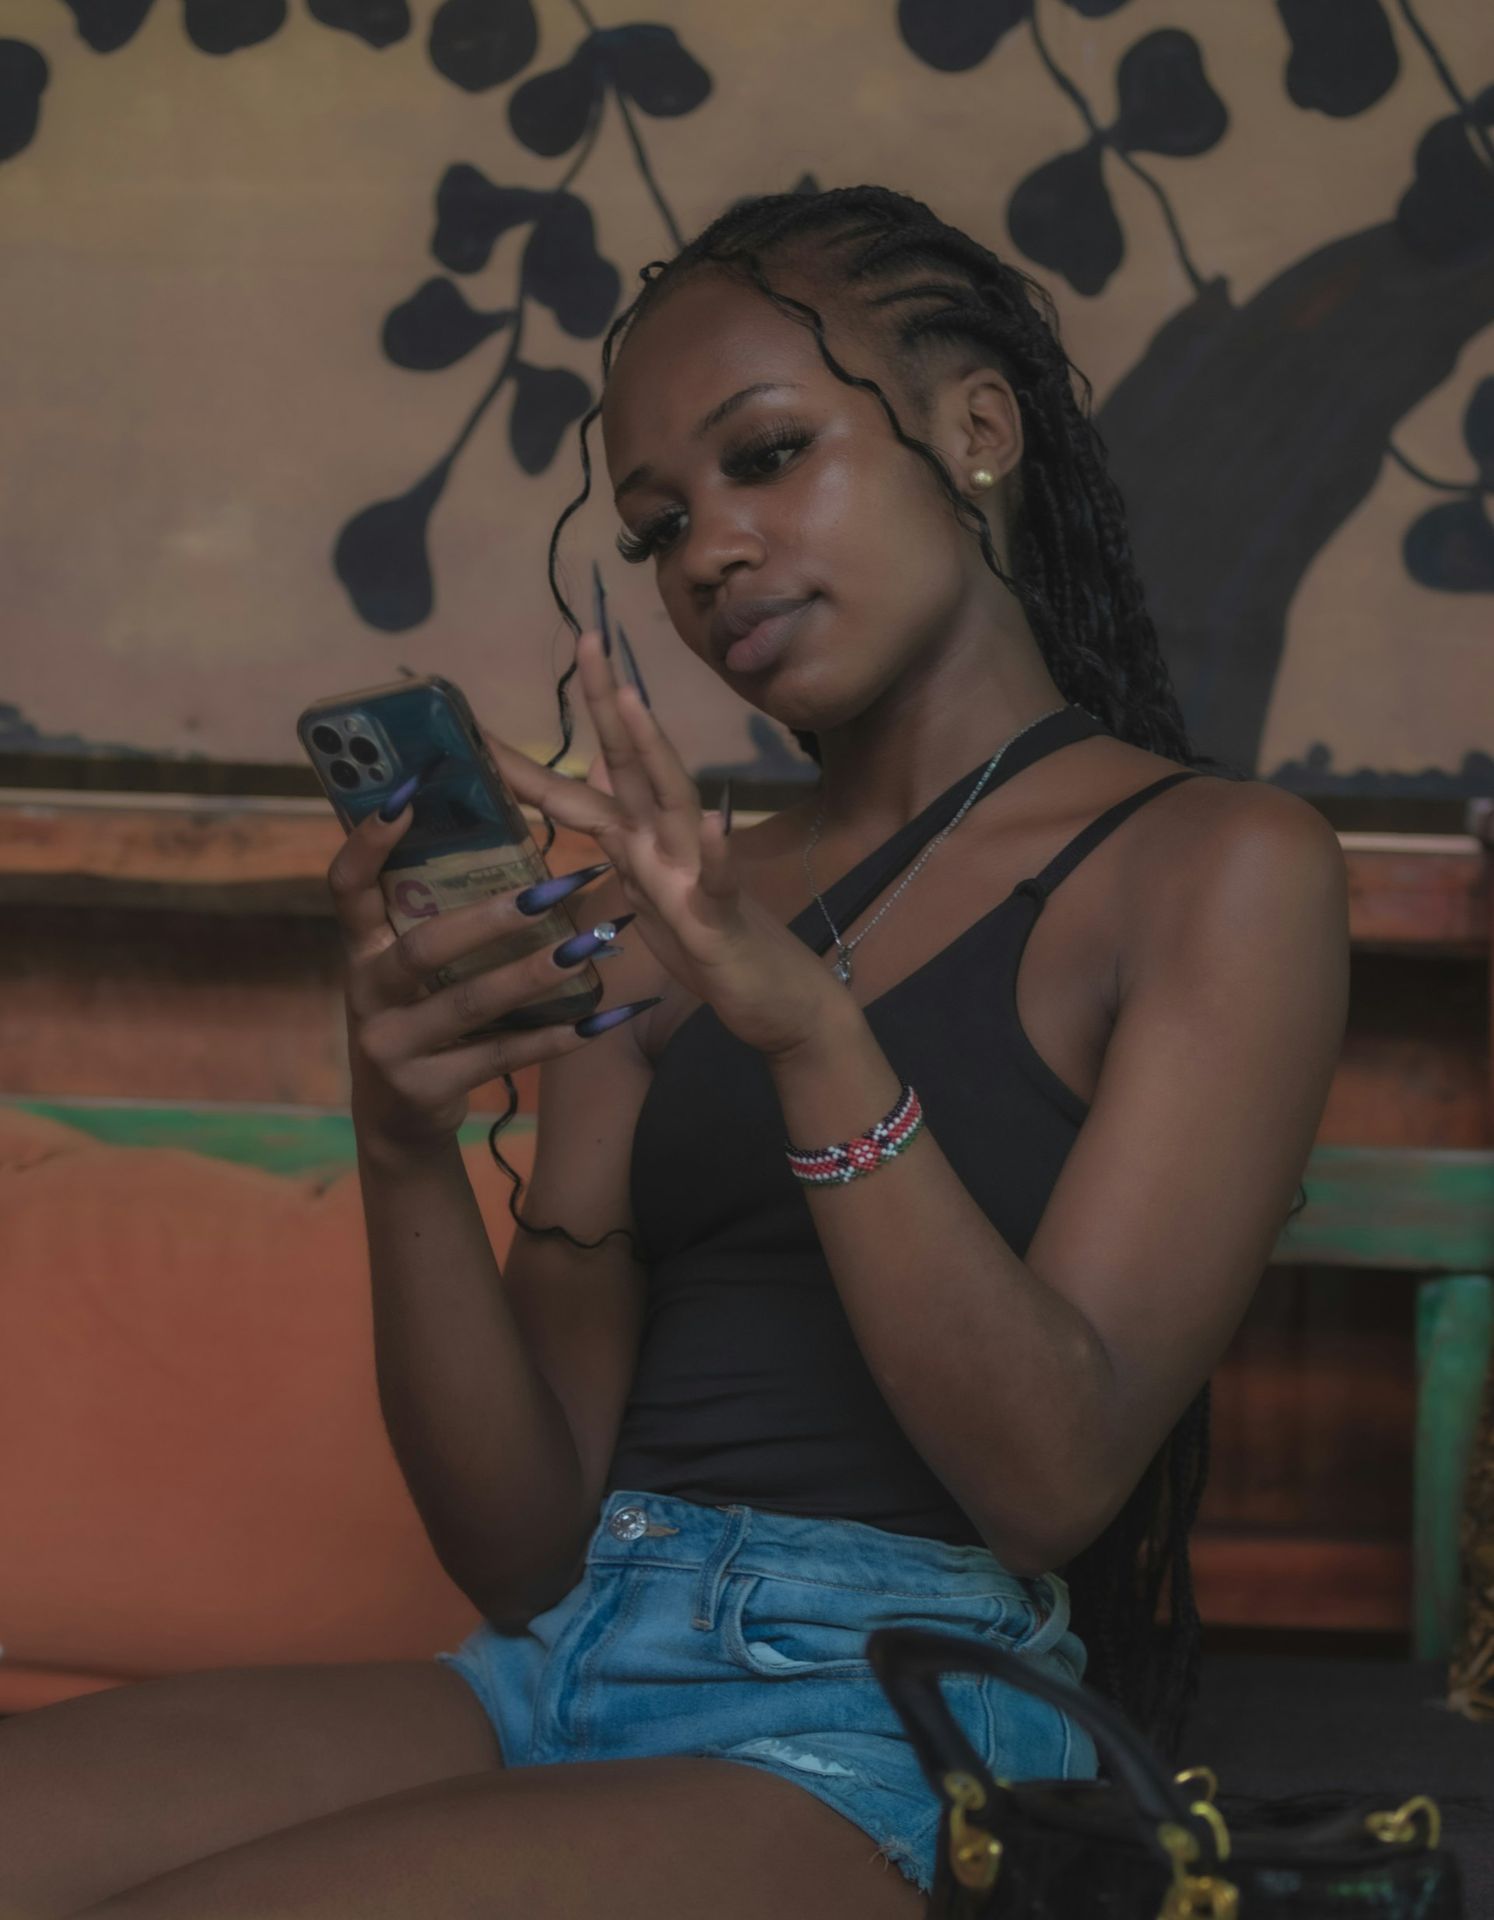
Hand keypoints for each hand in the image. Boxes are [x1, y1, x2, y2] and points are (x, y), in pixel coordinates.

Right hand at [326, 800, 646, 1153]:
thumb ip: (441, 917)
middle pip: (424, 948)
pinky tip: (600, 1020)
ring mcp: (390, 1045)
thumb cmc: (420, 1017)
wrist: (396, 1120)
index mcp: (362, 948)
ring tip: (587, 949)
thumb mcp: (411, 971)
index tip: (405, 795)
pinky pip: (500, 1057)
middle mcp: (367, 992)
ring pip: (469, 1004)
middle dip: (489, 919)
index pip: (347, 886)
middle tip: (550, 891)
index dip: (368, 842)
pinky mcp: (424, 1088)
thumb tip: (519, 843)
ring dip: (532, 976)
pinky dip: (554, 1039)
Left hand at [482, 627, 848, 1059]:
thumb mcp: (647, 892)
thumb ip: (622, 841)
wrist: (775, 999)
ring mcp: (695, 874)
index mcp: (639, 842)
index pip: (577, 789)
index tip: (476, 724)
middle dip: (604, 705)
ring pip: (674, 803)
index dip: (527, 761)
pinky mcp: (721, 918)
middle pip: (629, 765)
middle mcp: (666, 844)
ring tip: (632, 703)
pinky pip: (718, 882)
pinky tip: (714, 827)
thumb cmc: (709, 946)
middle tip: (585, 642)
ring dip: (654, 753)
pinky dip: (716, 855)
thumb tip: (593, 793)